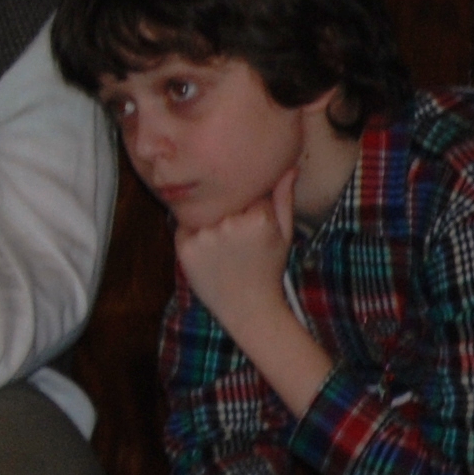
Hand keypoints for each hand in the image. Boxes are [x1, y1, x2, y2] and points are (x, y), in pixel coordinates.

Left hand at [176, 168, 300, 344]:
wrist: (250, 308)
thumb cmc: (269, 268)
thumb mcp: (284, 233)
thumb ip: (284, 197)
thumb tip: (290, 165)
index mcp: (259, 218)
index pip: (246, 191)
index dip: (249, 207)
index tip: (252, 226)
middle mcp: (230, 223)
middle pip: (222, 200)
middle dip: (227, 213)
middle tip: (237, 242)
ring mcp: (205, 236)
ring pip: (201, 212)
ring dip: (209, 224)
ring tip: (224, 251)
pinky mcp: (185, 248)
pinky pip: (184, 227)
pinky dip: (193, 236)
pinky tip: (209, 256)